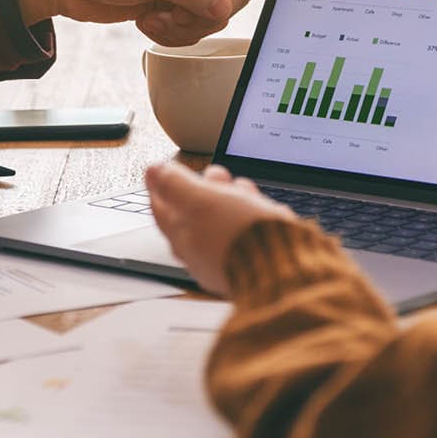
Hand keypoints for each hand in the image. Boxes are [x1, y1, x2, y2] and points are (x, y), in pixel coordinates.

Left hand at [146, 163, 294, 294]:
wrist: (282, 267)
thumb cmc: (238, 236)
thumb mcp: (201, 200)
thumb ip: (175, 184)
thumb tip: (154, 171)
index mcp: (180, 237)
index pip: (160, 208)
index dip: (159, 184)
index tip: (158, 169)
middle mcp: (199, 252)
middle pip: (193, 213)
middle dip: (204, 187)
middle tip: (214, 174)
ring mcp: (224, 257)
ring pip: (221, 219)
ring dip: (230, 197)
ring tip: (241, 186)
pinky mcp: (249, 259)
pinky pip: (243, 230)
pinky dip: (248, 213)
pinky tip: (258, 206)